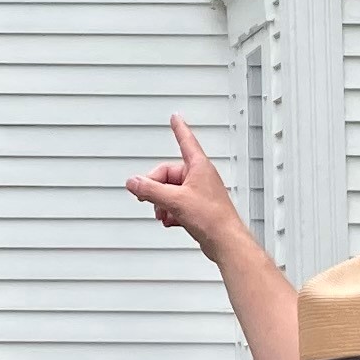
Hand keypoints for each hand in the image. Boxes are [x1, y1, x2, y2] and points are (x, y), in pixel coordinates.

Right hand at [126, 113, 248, 255]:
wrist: (225, 241)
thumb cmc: (212, 217)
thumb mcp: (175, 201)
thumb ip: (150, 190)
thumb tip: (133, 182)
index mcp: (199, 167)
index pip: (186, 141)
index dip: (179, 128)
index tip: (175, 117)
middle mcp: (200, 177)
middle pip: (169, 175)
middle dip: (156, 188)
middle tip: (146, 197)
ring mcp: (200, 193)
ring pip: (172, 192)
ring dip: (162, 203)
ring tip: (162, 214)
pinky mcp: (199, 208)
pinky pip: (178, 204)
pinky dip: (170, 212)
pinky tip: (169, 221)